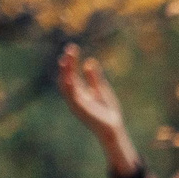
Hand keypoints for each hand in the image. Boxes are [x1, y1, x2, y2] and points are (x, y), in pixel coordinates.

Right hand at [56, 44, 138, 174]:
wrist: (113, 128)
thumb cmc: (108, 112)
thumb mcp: (101, 90)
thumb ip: (94, 78)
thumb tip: (89, 62)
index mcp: (79, 92)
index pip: (71, 74)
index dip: (71, 62)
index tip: (73, 48)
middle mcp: (74, 97)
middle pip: (65, 77)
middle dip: (66, 64)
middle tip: (70, 49)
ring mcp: (75, 103)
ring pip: (65, 85)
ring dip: (66, 72)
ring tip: (68, 59)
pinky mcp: (79, 109)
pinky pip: (71, 96)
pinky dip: (69, 86)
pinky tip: (70, 75)